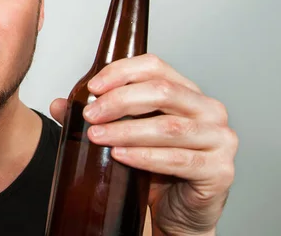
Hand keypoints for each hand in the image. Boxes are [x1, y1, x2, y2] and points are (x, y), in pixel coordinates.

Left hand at [49, 54, 237, 234]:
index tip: (92, 87)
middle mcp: (208, 109)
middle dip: (119, 101)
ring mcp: (220, 139)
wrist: (180, 212)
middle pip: (162, 91)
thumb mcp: (126, 136)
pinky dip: (145, 156)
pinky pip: (179, 159)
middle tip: (90, 115)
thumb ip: (98, 117)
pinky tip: (120, 155)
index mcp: (187, 92)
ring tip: (97, 136)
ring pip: (169, 126)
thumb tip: (60, 105)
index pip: (155, 66)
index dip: (121, 72)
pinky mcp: (220, 170)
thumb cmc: (158, 169)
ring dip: (126, 130)